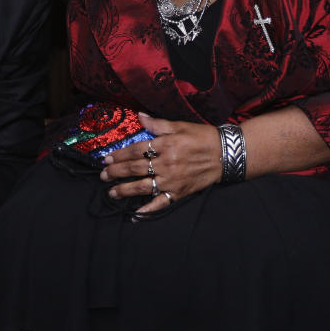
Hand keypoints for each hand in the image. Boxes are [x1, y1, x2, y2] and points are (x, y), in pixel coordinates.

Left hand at [100, 113, 221, 212]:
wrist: (225, 154)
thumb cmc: (202, 137)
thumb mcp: (180, 126)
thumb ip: (157, 123)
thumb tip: (139, 115)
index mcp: (165, 145)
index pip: (136, 151)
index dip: (119, 155)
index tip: (107, 158)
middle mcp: (167, 164)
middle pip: (135, 169)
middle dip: (116, 173)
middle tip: (103, 175)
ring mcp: (173, 180)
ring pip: (144, 187)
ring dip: (125, 190)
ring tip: (112, 193)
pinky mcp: (180, 192)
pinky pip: (162, 203)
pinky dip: (149, 210)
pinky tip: (136, 215)